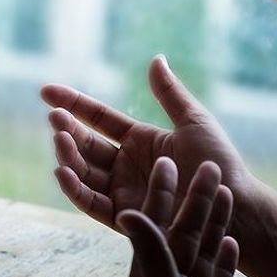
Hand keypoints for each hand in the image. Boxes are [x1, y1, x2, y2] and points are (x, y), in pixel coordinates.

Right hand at [41, 56, 250, 232]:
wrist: (230, 205)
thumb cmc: (218, 164)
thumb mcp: (194, 122)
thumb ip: (169, 94)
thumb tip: (155, 59)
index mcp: (139, 141)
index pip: (97, 119)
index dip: (73, 104)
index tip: (46, 92)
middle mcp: (124, 166)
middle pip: (85, 145)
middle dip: (67, 131)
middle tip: (55, 118)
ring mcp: (120, 191)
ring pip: (82, 172)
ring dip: (67, 156)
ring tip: (59, 139)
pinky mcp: (121, 217)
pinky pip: (90, 202)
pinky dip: (74, 188)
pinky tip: (62, 171)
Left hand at [119, 157, 248, 276]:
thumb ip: (151, 257)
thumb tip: (126, 214)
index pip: (151, 229)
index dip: (161, 194)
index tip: (168, 162)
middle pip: (178, 237)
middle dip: (192, 201)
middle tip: (208, 167)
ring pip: (198, 256)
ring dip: (211, 224)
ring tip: (224, 194)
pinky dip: (222, 260)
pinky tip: (231, 242)